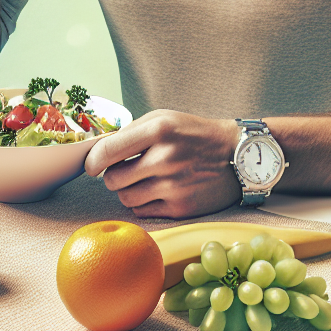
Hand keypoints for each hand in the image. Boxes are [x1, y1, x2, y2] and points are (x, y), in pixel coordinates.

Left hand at [84, 110, 240, 219]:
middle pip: (112, 179)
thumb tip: (96, 151)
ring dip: (128, 191)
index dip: (93, 161)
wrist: (237, 155)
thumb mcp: (162, 118)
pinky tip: (156, 191)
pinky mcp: (182, 208)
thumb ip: (129, 133)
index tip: (92, 165)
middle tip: (123, 171)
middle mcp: (165, 158)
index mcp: (158, 130)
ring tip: (142, 180)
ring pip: (126, 198)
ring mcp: (175, 186)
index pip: (107, 151)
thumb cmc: (193, 134)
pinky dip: (144, 203)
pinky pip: (143, 212)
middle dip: (112, 176)